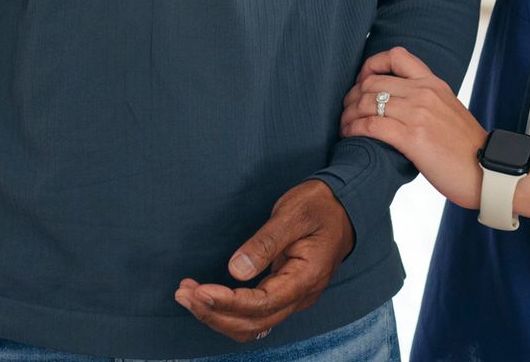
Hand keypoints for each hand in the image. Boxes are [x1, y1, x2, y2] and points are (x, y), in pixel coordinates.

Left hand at [173, 179, 353, 343]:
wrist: (345, 206)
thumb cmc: (321, 205)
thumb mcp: (294, 214)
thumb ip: (266, 242)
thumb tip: (235, 270)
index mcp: (307, 277)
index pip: (263, 304)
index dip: (228, 302)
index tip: (200, 291)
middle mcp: (301, 296)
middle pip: (254, 323)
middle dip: (215, 313)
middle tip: (183, 293)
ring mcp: (294, 297)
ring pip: (253, 324)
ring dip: (218, 315)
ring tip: (187, 295)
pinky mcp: (284, 293)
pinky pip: (255, 313)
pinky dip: (228, 310)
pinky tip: (207, 297)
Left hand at [340, 47, 487, 211]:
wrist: (489, 171)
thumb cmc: (468, 148)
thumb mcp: (449, 110)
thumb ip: (425, 100)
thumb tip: (397, 103)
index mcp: (434, 83)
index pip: (396, 55)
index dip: (372, 65)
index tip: (362, 82)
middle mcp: (424, 93)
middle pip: (373, 81)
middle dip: (351, 95)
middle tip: (345, 111)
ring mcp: (419, 114)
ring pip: (367, 102)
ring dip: (348, 115)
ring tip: (344, 127)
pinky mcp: (413, 138)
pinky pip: (372, 126)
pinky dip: (354, 129)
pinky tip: (350, 136)